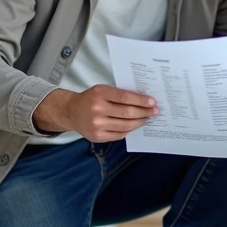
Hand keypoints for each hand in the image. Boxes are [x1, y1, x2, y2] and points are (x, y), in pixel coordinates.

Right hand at [34, 85, 158, 142]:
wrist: (71, 112)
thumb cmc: (91, 99)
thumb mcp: (102, 90)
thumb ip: (119, 94)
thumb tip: (143, 100)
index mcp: (100, 94)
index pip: (125, 98)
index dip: (141, 100)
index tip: (152, 102)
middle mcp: (97, 109)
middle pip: (127, 113)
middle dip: (144, 112)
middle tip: (155, 112)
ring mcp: (97, 125)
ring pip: (125, 125)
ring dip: (140, 122)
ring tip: (148, 119)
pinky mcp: (97, 136)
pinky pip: (119, 134)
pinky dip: (130, 130)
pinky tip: (136, 125)